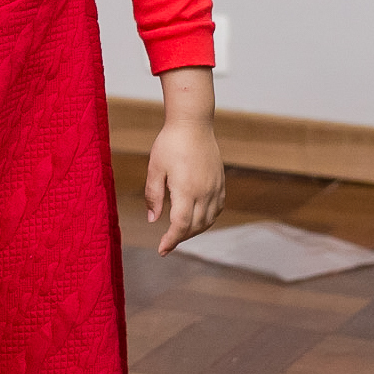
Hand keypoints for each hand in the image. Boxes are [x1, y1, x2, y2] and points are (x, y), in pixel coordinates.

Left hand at [146, 121, 225, 254]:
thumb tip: (153, 220)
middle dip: (181, 238)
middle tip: (167, 243)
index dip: (171, 240)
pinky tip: (197, 219)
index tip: (162, 250)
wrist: (193, 123)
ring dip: (195, 231)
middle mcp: (204, 192)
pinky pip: (217, 209)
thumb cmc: (170, 143)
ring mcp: (215, 187)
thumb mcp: (155, 169)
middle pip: (195, 226)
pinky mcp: (220, 182)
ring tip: (180, 233)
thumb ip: (153, 196)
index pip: (180, 225)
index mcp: (186, 190)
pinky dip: (208, 219)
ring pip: (209, 220)